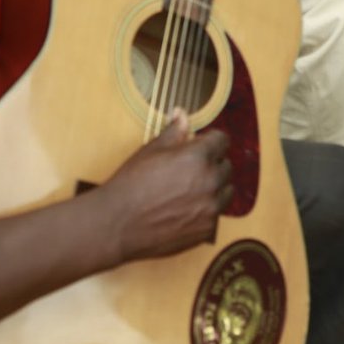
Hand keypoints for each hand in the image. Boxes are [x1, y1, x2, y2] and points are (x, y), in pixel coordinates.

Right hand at [101, 110, 232, 263]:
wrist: (117, 225)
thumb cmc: (131, 184)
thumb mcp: (151, 150)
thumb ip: (174, 131)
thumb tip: (182, 113)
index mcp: (198, 156)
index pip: (222, 140)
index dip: (210, 141)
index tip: (200, 145)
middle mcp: (210, 181)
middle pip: (226, 166)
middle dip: (212, 164)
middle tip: (190, 170)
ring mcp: (211, 207)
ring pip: (225, 191)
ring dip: (214, 188)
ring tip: (189, 191)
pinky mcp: (207, 230)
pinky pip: (216, 215)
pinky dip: (206, 211)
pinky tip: (184, 211)